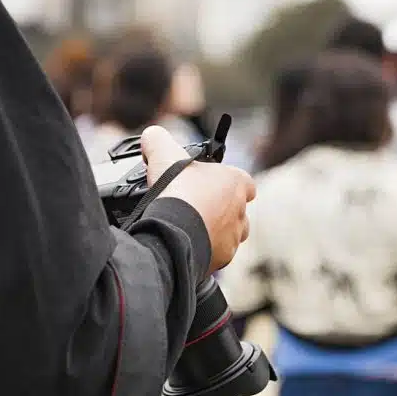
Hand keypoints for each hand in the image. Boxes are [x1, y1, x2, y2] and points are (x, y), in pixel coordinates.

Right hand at [140, 126, 254, 272]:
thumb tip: (152, 137)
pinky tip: (187, 244)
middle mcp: (240, 211)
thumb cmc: (176, 193)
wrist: (173, 234)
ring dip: (214, 231)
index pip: (245, 182)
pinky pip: (217, 254)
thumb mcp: (163, 153)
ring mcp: (232, 237)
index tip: (210, 184)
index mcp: (236, 183)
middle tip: (195, 207)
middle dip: (220, 209)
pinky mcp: (222, 259)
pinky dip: (205, 250)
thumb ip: (158, 139)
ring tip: (191, 228)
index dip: (228, 182)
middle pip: (237, 210)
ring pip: (230, 234)